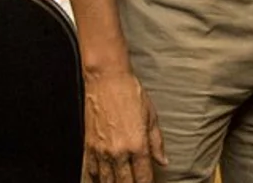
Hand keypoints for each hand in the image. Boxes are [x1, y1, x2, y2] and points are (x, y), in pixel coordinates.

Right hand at [83, 68, 168, 182]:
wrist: (106, 80)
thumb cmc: (130, 93)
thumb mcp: (151, 116)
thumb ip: (157, 143)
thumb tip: (163, 161)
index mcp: (137, 145)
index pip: (143, 177)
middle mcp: (118, 152)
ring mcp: (101, 151)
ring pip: (107, 181)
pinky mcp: (89, 146)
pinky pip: (92, 171)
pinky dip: (97, 179)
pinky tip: (102, 180)